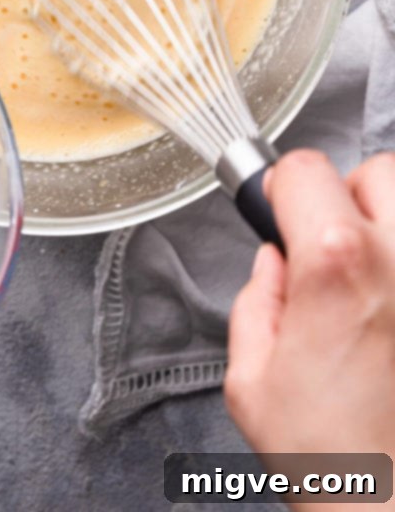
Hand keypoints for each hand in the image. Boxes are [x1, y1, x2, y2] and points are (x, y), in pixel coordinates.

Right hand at [226, 149, 394, 474]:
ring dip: (389, 227)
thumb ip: (257, 302)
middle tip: (331, 243)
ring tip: (372, 277)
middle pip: (378, 171)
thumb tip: (276, 267)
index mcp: (336, 265)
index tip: (281, 206)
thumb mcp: (251, 380)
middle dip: (347, 195)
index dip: (282, 188)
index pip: (305, 170)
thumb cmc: (335, 462)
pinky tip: (390, 312)